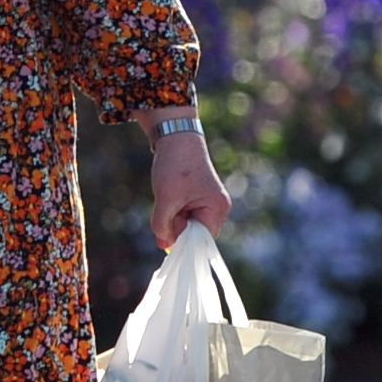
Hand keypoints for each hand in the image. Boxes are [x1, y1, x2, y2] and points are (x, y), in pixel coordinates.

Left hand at [150, 126, 233, 249]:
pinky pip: (184, 214)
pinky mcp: (198, 198)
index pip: (202, 240)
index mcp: (217, 209)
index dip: (184, 242)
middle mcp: (217, 208)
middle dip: (176, 227)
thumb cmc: (176, 165)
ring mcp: (208, 203)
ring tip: (166, 197)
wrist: (175, 136)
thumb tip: (164, 246)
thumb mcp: (165, 198)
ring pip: (187, 224)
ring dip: (173, 217)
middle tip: (163, 210)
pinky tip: (167, 196)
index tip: (165, 237)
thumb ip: (163, 225)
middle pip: (195, 233)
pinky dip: (172, 210)